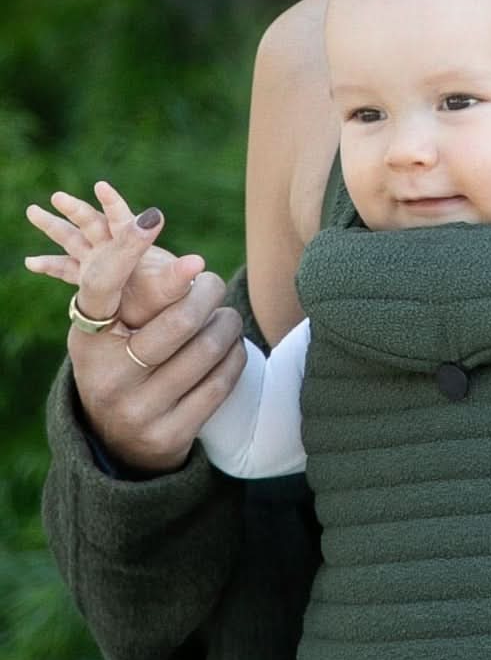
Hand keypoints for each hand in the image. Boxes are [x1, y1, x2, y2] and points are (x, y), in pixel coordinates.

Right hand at [24, 179, 244, 472]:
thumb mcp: (109, 332)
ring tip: (228, 315)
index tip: (152, 216)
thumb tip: (167, 238)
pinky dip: (234, 357)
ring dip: (227, 323)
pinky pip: (219, 383)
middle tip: (213, 279)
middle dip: (207, 291)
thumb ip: (131, 293)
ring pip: (205, 350)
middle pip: (177, 320)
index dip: (126, 250)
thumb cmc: (121, 363)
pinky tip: (232, 348)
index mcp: (87, 340)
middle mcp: (106, 376)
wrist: (120, 443)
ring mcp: (137, 410)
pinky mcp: (169, 435)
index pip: (102, 286)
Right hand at [25, 178, 208, 330]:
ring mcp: (100, 262)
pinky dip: (50, 266)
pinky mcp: (91, 278)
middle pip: (91, 223)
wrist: (166, 316)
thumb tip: (199, 263)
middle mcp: (113, 249)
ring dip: (55, 227)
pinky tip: (30, 263)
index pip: (120, 222)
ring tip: (33, 211)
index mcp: (131, 247)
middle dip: (75, 210)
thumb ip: (179, 275)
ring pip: (73, 240)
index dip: (113, 205)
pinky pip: (67, 270)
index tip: (102, 186)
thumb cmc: (170, 302)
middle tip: (58, 197)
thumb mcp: (170, 289)